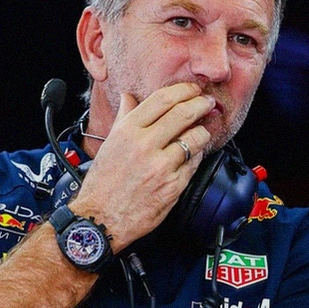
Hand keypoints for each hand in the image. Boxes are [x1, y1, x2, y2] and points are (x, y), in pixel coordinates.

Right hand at [70, 83, 213, 247]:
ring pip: (195, 138)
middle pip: (183, 114)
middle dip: (201, 104)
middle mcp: (144, 145)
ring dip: (203, 131)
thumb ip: (124, 117)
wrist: (100, 217)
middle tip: (208, 102)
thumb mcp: (110, 143)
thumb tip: (129, 97)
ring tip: (203, 131)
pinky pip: (194, 163)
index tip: (193, 90)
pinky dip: (197, 155)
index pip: (162, 99)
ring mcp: (161, 166)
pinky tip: (194, 154)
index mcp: (128, 130)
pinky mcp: (173, 185)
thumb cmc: (104, 182)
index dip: (184, 90)